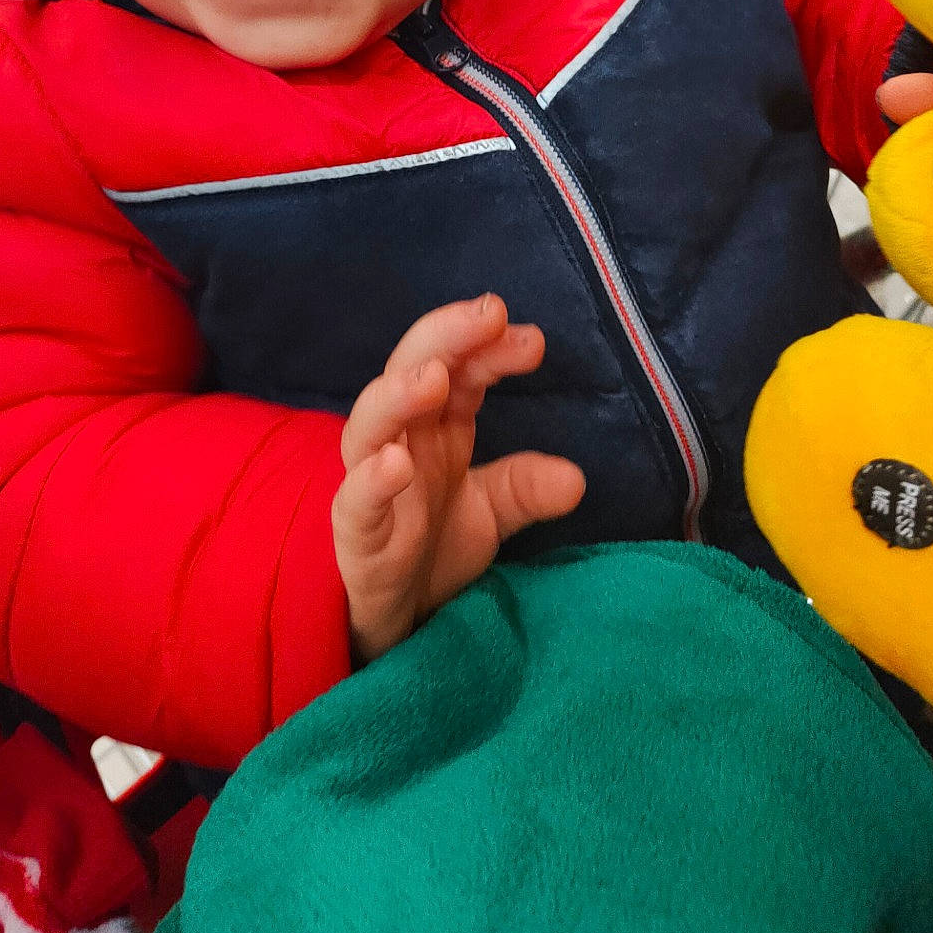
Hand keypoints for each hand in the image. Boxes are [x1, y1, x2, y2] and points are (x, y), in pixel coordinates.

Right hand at [331, 294, 584, 664]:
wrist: (393, 619)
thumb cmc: (431, 546)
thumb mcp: (491, 512)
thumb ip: (525, 487)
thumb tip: (577, 479)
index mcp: (436, 427)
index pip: (461, 371)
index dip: (490, 348)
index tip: (532, 340)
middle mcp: (401, 440)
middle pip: (411, 370)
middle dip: (446, 337)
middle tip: (488, 314)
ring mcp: (370, 483)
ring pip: (370, 423)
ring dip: (398, 394)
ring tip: (433, 377)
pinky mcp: (356, 533)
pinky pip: (354, 500)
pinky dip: (371, 478)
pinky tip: (394, 463)